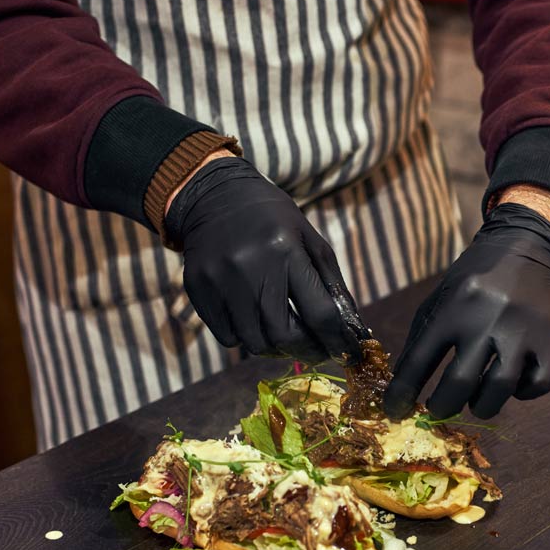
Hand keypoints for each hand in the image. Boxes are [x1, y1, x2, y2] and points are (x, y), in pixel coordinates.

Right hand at [163, 156, 367, 361]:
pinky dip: (246, 338)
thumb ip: (333, 285)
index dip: (337, 341)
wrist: (215, 196)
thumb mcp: (311, 241)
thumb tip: (351, 331)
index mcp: (287, 251)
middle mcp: (251, 267)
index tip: (346, 353)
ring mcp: (221, 281)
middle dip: (307, 350)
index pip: (320, 313)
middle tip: (315, 350)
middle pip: (284, 336)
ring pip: (255, 343)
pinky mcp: (199, 290)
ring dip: (276, 348)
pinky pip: (227, 337)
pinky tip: (255, 322)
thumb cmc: (274, 220)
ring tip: (285, 336)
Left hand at [383, 202, 549, 419]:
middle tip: (439, 409)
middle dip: (442, 407)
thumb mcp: (442, 297)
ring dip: (482, 406)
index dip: (402, 393)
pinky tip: (512, 385)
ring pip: (500, 390)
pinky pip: (537, 385)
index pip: (419, 361)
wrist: (528, 247)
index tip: (395, 411)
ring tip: (476, 403)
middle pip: (460, 383)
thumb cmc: (478, 277)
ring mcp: (523, 331)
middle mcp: (488, 319)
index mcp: (453, 307)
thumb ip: (421, 337)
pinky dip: (522, 394)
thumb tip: (403, 386)